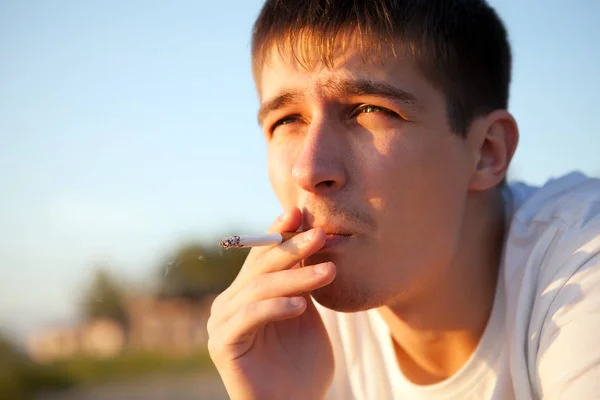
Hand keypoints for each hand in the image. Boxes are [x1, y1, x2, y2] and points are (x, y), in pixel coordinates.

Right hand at [207, 207, 335, 399]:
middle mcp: (229, 302)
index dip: (278, 233)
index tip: (300, 212)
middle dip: (293, 248)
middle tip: (322, 235)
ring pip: (259, 288)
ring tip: (329, 272)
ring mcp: (222, 323)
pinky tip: (300, 307)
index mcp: (247, 292)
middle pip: (260, 266)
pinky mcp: (223, 345)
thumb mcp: (305, 311)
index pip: (261, 255)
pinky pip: (250, 318)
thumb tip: (311, 233)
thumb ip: (301, 279)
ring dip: (296, 278)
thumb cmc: (302, 363)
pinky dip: (275, 308)